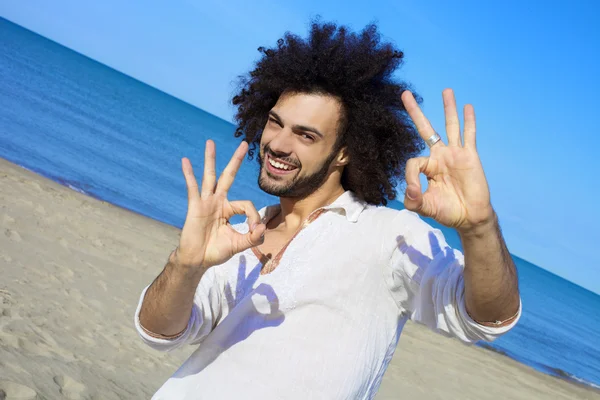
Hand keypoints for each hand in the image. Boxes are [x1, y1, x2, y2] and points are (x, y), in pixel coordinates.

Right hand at [176, 140, 265, 269]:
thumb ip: (253, 237)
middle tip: (243, 143)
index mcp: (229, 209)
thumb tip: (262, 227)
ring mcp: (206, 203)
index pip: (246, 204)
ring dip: (211, 159)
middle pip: (228, 176)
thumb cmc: (216, 251)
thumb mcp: (239, 244)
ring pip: (210, 177)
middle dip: (235, 160)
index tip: (254, 229)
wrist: (197, 261)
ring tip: (211, 142)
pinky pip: (193, 188)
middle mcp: (218, 202)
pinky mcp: (195, 207)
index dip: (253, 216)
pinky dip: (189, 174)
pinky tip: (185, 161)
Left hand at [401, 89, 494, 231]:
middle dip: (414, 112)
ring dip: (448, 108)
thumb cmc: (447, 211)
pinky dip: (469, 121)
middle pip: (425, 129)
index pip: (413, 162)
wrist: (470, 217)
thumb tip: (410, 188)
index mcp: (427, 167)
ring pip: (450, 126)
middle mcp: (439, 156)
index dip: (411, 177)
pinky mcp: (470, 156)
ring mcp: (455, 154)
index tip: (415, 191)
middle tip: (405, 94)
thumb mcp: (425, 207)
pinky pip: (469, 135)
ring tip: (446, 90)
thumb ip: (414, 200)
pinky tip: (467, 107)